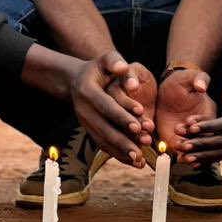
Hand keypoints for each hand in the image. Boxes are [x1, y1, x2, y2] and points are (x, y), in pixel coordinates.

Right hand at [72, 51, 154, 167]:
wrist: (79, 80)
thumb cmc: (99, 68)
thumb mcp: (106, 59)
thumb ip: (115, 61)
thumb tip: (124, 68)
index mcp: (87, 91)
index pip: (106, 106)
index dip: (122, 116)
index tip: (139, 125)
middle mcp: (83, 110)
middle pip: (104, 128)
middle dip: (124, 139)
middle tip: (143, 147)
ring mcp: (85, 123)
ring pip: (104, 140)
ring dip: (122, 151)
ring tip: (140, 160)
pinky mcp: (90, 131)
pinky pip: (104, 146)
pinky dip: (119, 155)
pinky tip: (135, 162)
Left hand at [155, 67, 215, 153]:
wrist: (170, 90)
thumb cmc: (183, 81)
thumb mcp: (190, 76)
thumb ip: (198, 79)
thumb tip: (202, 87)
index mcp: (211, 110)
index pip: (215, 120)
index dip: (204, 124)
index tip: (189, 124)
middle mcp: (210, 126)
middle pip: (212, 139)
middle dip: (198, 143)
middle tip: (183, 144)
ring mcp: (202, 135)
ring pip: (205, 150)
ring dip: (194, 154)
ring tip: (180, 154)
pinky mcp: (192, 142)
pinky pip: (197, 155)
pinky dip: (191, 159)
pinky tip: (181, 160)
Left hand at [178, 74, 221, 163]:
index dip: (208, 126)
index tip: (191, 127)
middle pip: (221, 142)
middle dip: (201, 144)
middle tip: (183, 145)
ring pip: (219, 153)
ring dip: (201, 156)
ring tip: (184, 158)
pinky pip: (219, 156)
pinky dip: (206, 161)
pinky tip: (191, 164)